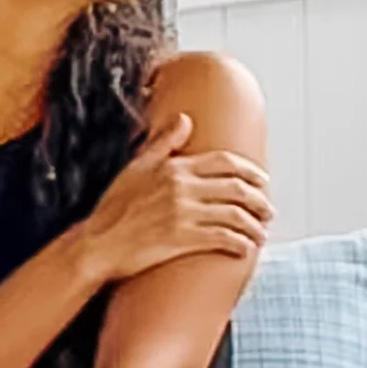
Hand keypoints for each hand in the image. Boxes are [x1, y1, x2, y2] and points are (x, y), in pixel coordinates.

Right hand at [81, 113, 270, 286]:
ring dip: (254, 225)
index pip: (225, 163)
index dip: (251, 171)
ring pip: (235, 215)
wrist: (98, 244)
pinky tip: (245, 249)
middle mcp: (183, 189)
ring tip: (261, 233)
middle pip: (237, 189)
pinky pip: (223, 239)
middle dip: (260, 200)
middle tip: (268, 210)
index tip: (262, 180)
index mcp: (175, 169)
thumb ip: (164, 143)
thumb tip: (185, 119)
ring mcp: (184, 215)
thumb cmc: (113, 208)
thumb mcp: (136, 167)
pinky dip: (240, 244)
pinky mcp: (183, 240)